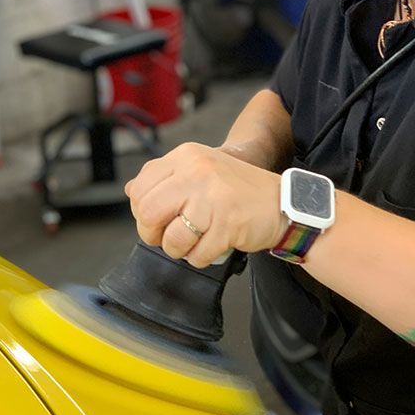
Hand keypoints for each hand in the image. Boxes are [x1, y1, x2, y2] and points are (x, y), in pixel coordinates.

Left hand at [124, 142, 285, 267]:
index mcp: (187, 157)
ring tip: (194, 242)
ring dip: (179, 250)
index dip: (141, 211)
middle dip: (153, 233)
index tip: (155, 220)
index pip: (140, 187)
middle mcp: (197, 172)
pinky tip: (213, 245)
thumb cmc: (240, 191)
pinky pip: (196, 255)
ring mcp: (212, 198)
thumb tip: (131, 191)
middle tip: (168, 236)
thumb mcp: (201, 171)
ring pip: (171, 239)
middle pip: (148, 213)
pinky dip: (201, 258)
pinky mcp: (226, 224)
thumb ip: (166, 179)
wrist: (282, 203)